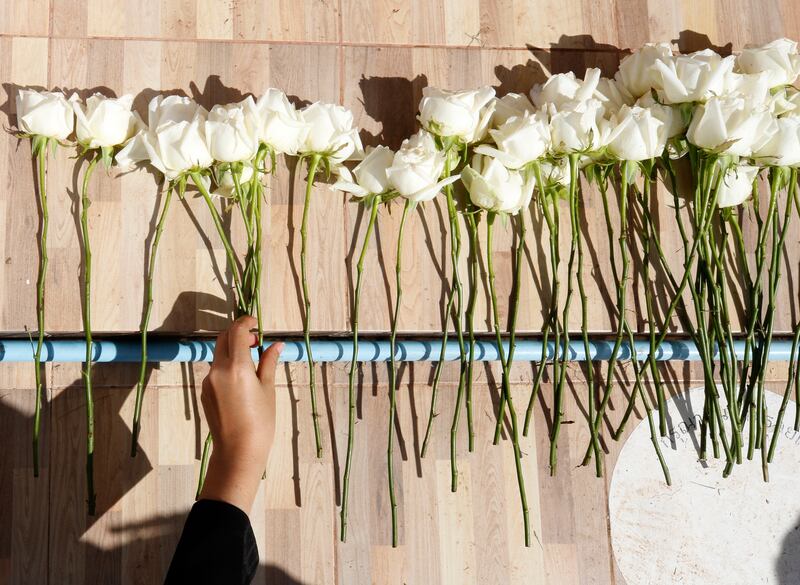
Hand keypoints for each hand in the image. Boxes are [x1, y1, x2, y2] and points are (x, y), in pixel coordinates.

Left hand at [198, 315, 282, 512]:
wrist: (238, 451)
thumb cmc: (260, 422)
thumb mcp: (268, 389)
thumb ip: (269, 362)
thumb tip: (276, 344)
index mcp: (236, 367)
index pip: (237, 332)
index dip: (246, 322)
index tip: (256, 322)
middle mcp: (218, 370)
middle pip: (223, 338)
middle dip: (237, 333)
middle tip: (255, 341)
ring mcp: (208, 381)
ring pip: (218, 354)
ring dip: (232, 350)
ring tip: (251, 362)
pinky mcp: (205, 392)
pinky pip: (215, 371)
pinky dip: (227, 366)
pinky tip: (242, 381)